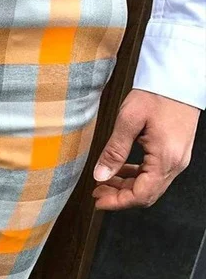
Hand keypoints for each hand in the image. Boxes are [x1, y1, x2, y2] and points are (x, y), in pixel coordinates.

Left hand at [92, 89, 199, 210]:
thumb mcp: (129, 120)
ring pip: (150, 185)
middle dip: (119, 196)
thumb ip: (114, 151)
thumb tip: (100, 176)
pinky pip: (155, 173)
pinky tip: (120, 169)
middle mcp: (176, 163)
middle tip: (97, 192)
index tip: (99, 201)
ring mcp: (178, 158)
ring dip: (126, 186)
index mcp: (165, 158)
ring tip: (104, 181)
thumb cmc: (158, 93)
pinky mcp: (176, 151)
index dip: (118, 202)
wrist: (180, 76)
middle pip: (146, 194)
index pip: (141, 195)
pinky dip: (136, 175)